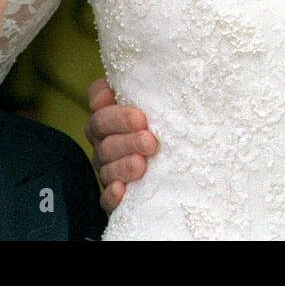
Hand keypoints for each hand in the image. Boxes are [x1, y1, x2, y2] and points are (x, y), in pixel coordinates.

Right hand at [85, 77, 157, 213]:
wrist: (183, 155)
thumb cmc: (164, 119)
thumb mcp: (152, 98)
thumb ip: (131, 87)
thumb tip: (104, 95)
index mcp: (109, 123)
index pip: (101, 117)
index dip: (116, 117)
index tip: (141, 118)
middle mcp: (105, 146)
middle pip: (105, 144)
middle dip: (127, 142)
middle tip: (149, 141)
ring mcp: (110, 171)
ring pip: (107, 170)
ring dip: (123, 167)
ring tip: (142, 165)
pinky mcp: (116, 195)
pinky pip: (105, 199)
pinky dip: (112, 195)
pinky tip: (121, 190)